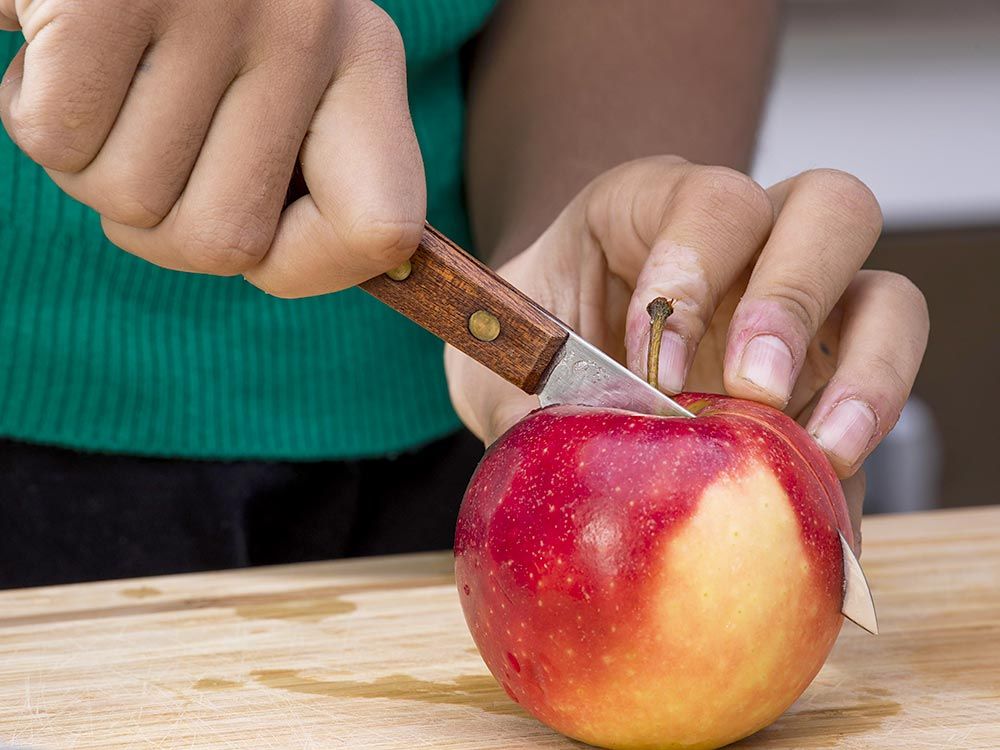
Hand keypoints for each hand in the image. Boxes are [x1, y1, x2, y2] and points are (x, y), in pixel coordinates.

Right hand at [0, 0, 423, 295]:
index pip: (381, 230)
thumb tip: (304, 259)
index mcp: (364, 59)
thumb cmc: (189, 2)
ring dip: (91, 164)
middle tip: (145, 141)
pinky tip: (57, 47)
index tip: (261, 236)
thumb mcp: (283, 68)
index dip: (310, 268)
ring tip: (104, 78)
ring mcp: (210, 4)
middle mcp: (305, 27)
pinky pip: (56, 140)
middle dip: (158, 221)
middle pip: (223, 246)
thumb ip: (302, 163)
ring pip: (130, 202)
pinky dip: (32, 112)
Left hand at [445, 157, 928, 543]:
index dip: (694, 271)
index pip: (709, 202)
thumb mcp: (505, 361)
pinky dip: (859, 455)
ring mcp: (799, 312)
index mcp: (655, 209)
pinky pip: (875, 404)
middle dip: (795, 298)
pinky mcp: (823, 383)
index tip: (652, 365)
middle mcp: (747, 244)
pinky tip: (821, 507)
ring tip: (821, 452)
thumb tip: (567, 453)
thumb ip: (525, 394)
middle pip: (830, 210)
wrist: (544, 381)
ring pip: (887, 299)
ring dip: (867, 374)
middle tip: (751, 388)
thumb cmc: (526, 352)